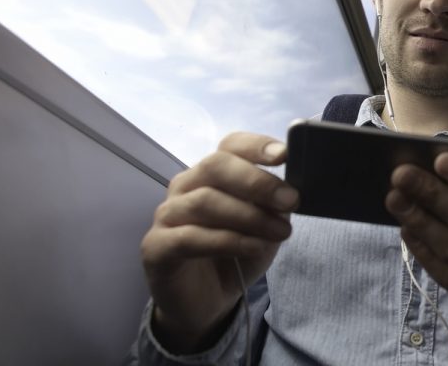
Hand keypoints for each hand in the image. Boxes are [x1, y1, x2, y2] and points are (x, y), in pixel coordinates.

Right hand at [140, 133, 298, 353]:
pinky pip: (190, 237)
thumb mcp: (266, 226)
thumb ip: (275, 205)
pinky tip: (254, 247)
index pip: (230, 146)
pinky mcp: (155, 247)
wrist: (207, 302)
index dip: (256, 146)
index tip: (284, 156)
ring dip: (250, 216)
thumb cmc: (237, 254)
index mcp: (212, 174)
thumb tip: (292, 189)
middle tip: (291, 201)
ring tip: (281, 233)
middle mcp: (185, 186)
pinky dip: (228, 240)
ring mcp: (166, 215)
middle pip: (215, 165)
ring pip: (205, 201)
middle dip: (257, 182)